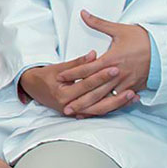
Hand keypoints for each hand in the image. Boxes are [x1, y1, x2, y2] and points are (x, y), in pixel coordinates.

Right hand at [20, 53, 134, 115]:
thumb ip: (78, 63)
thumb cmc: (45, 77)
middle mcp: (70, 106)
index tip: (115, 67)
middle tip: (130, 85)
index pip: (86, 85)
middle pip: (97, 101)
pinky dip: (112, 107)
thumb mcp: (59, 68)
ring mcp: (76, 112)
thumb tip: (94, 54)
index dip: (101, 76)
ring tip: (133, 96)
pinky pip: (99, 112)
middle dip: (115, 93)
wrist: (33, 89)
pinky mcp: (81, 113)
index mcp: (63, 95)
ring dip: (118, 104)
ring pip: (101, 110)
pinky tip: (125, 102)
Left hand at [55, 10, 150, 117]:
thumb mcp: (119, 30)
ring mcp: (126, 83)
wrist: (165, 51)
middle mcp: (117, 74)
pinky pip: (117, 101)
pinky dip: (106, 108)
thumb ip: (98, 23)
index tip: (60, 78)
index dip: (72, 73)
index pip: (87, 68)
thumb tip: (83, 13)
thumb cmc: (142, 39)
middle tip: (65, 106)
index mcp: (112, 59)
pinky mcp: (133, 89)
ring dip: (91, 107)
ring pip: (105, 99)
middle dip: (79, 99)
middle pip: (94, 89)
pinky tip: (97, 112)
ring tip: (78, 113)